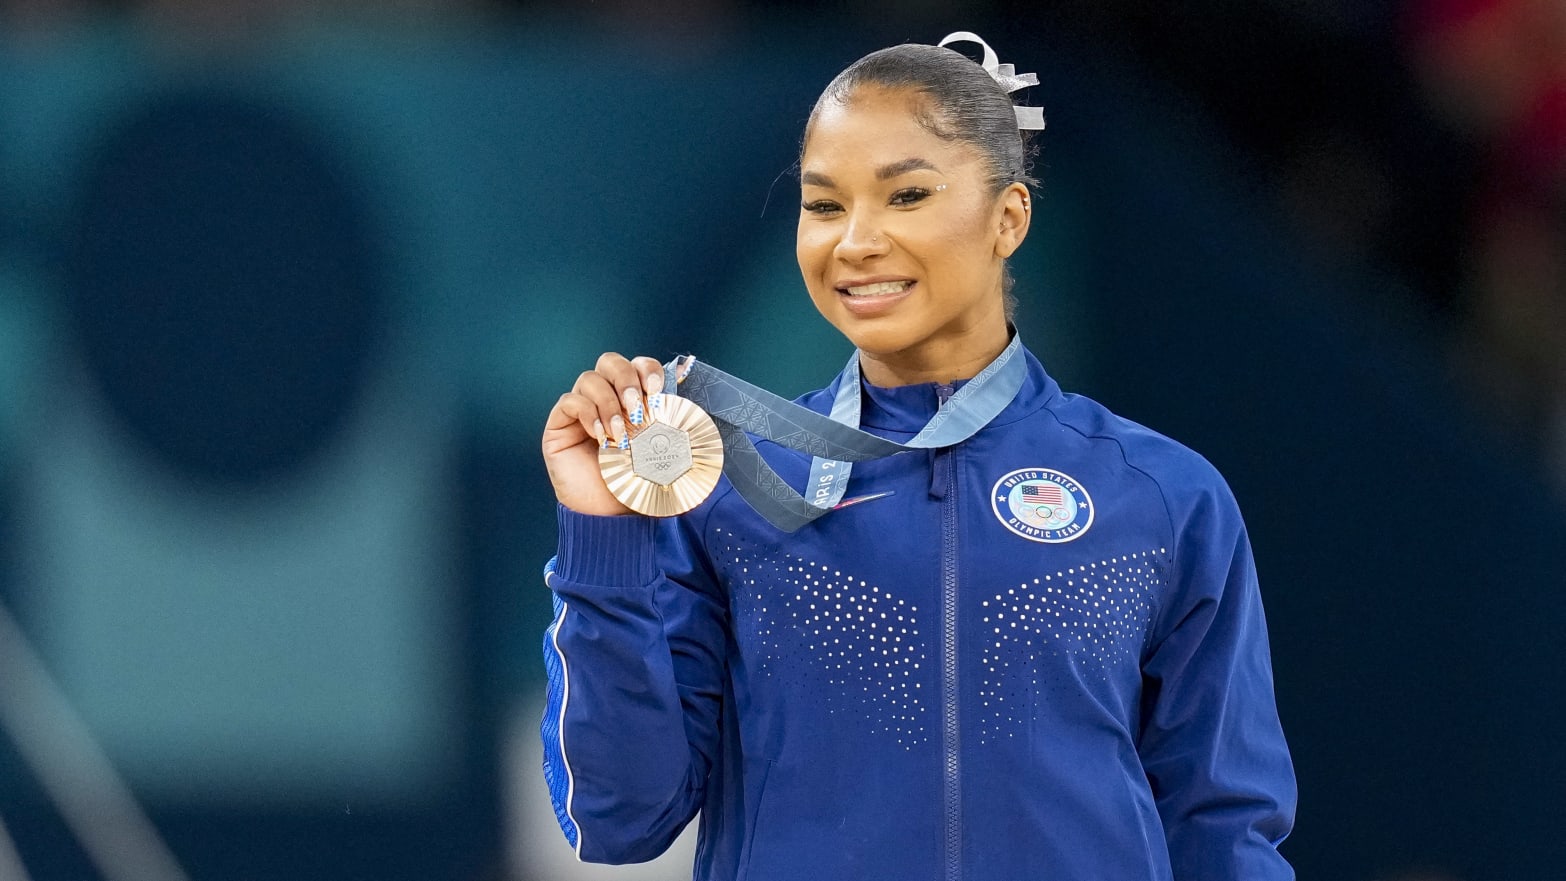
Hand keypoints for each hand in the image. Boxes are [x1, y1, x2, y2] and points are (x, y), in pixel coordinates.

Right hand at [543, 353, 666, 515]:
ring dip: (609, 403)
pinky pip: (569, 400)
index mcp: (632, 399)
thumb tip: (688, 382)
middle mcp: (605, 399)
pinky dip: (588, 413)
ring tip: (621, 434)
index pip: (637, 365)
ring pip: (589, 379)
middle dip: (626, 379)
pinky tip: (601, 438)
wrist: (612, 518)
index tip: (658, 390)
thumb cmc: (639, 485)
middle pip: (610, 361)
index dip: (646, 369)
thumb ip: (676, 421)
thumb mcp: (666, 451)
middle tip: (637, 407)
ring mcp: (580, 411)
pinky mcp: (559, 425)